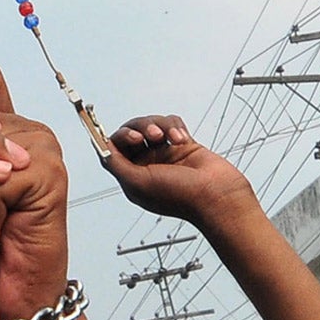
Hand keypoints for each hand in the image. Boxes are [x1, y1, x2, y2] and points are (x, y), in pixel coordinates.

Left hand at [104, 115, 256, 226]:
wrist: (218, 195)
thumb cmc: (180, 196)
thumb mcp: (139, 183)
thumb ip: (117, 165)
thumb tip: (101, 149)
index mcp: (133, 177)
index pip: (113, 150)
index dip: (116, 138)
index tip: (124, 132)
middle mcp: (147, 164)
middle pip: (131, 133)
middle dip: (139, 128)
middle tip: (150, 135)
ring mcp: (165, 154)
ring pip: (151, 124)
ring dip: (159, 126)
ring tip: (172, 138)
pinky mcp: (182, 144)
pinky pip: (171, 123)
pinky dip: (175, 126)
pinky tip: (182, 139)